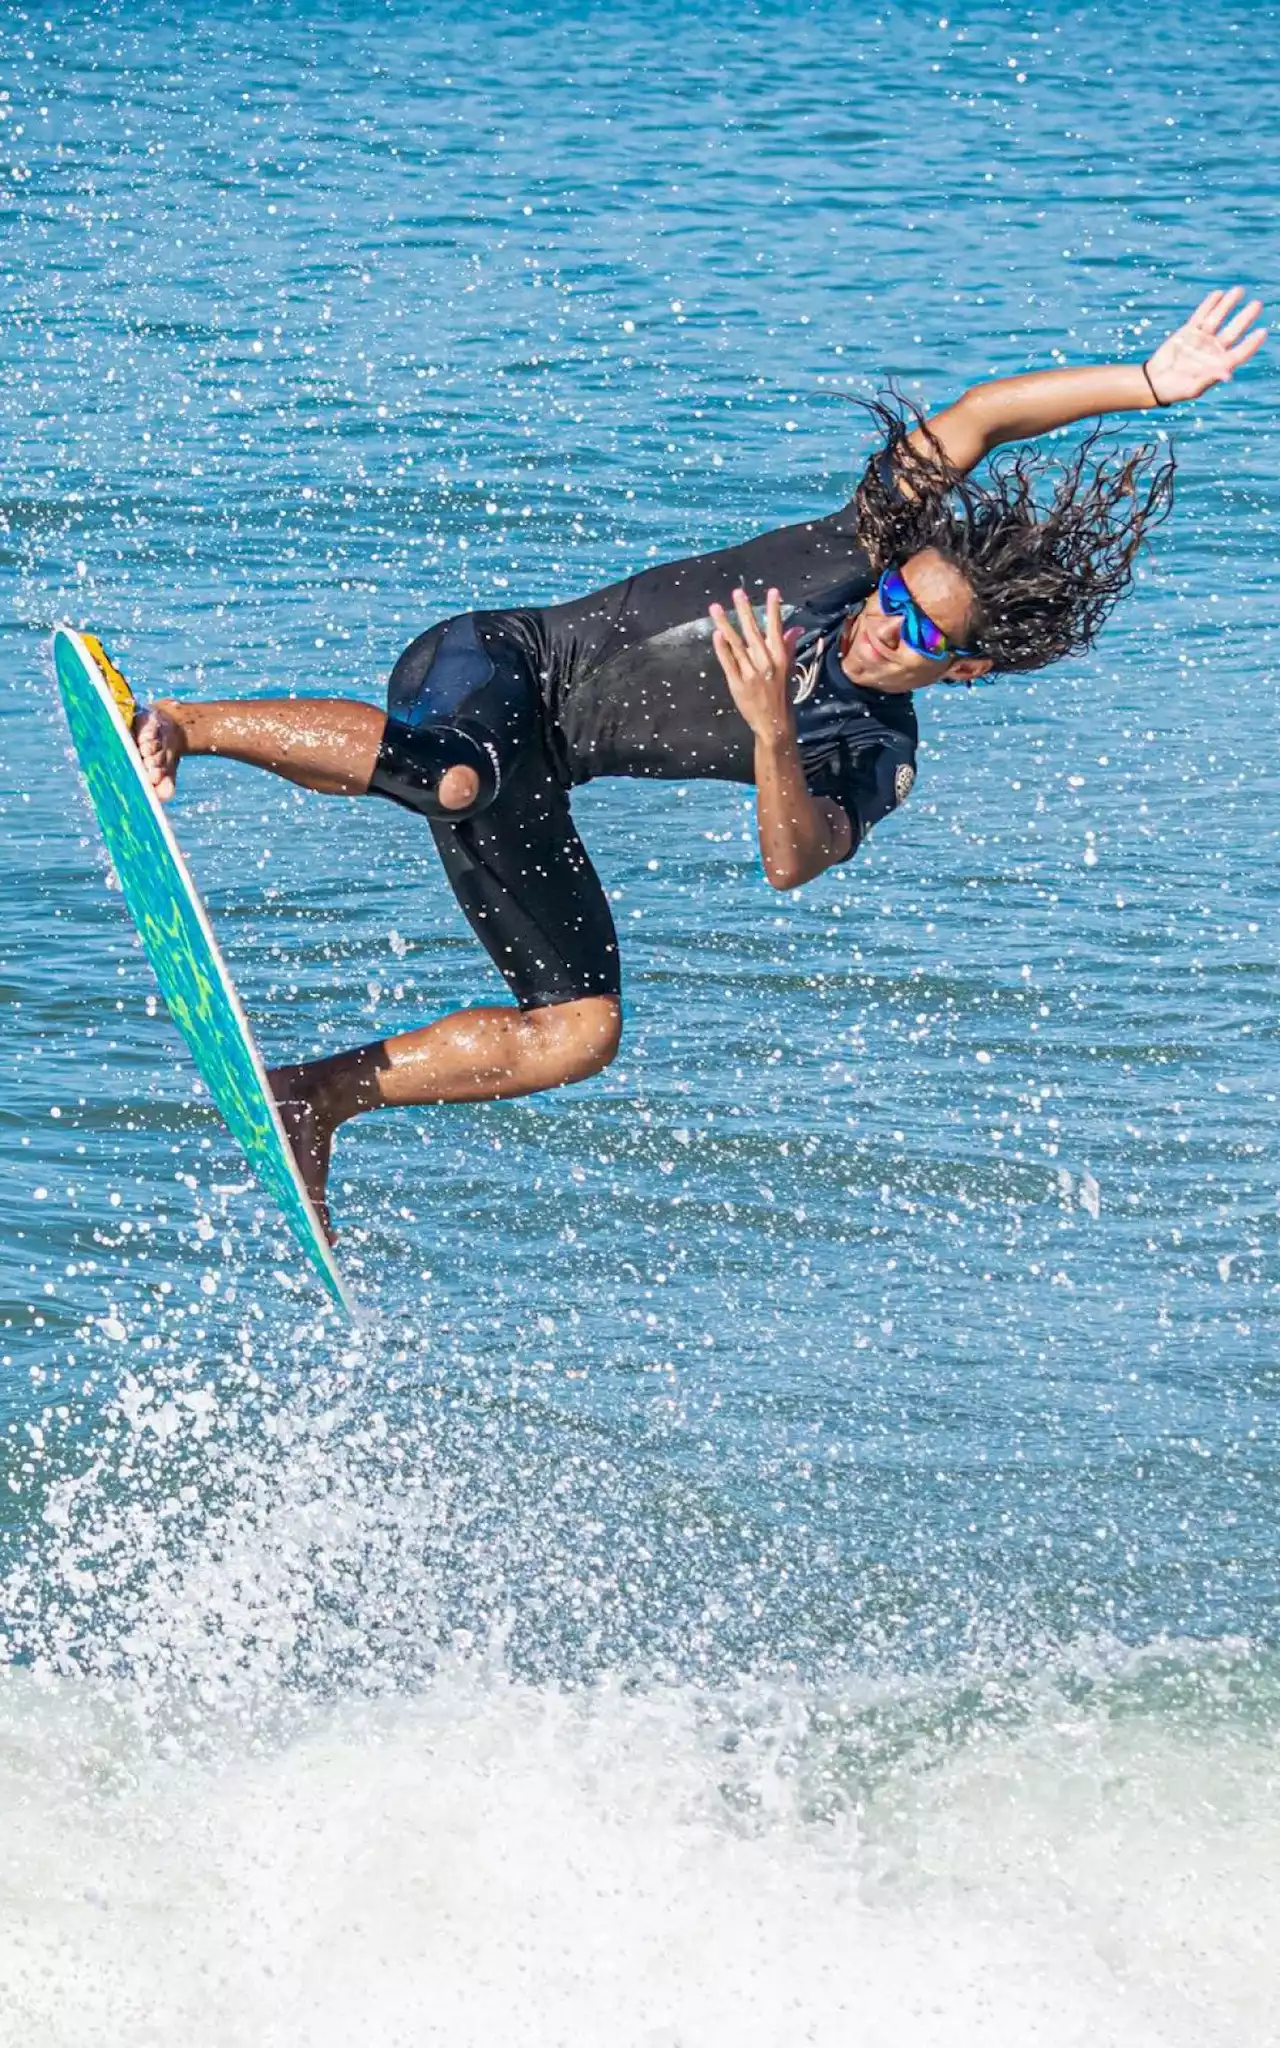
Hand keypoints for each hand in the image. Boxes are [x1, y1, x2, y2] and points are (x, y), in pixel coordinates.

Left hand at [709, 587, 800, 741]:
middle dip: (745, 611)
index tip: (773, 591)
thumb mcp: (787, 669)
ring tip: (716, 608)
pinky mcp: (737, 683)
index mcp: (779, 658)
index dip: (774, 610)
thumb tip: (795, 628)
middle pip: (753, 632)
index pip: (776, 629)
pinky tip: (716, 634)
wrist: (773, 723)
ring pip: (736, 644)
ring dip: (725, 624)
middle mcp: (765, 663)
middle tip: (737, 592)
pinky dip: (722, 648)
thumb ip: (787, 646)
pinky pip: (728, 662)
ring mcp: (750, 673)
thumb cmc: (781, 694)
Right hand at [1144, 287, 1266, 403]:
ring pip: (1218, 319)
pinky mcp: (1188, 332)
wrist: (1155, 382)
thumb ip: (1210, 378)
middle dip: (1245, 317)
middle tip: (1257, 304)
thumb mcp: (1193, 387)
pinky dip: (1208, 305)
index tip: (1262, 332)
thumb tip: (1228, 374)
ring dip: (1228, 305)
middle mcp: (1214, 350)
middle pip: (1234, 331)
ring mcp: (1202, 339)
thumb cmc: (1176, 389)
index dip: (1252, 343)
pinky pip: (1200, 315)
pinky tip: (1218, 294)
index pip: (1240, 352)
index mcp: (1219, 365)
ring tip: (1239, 291)